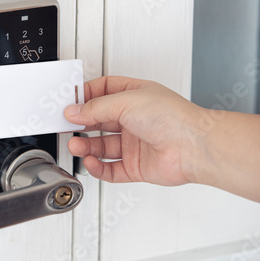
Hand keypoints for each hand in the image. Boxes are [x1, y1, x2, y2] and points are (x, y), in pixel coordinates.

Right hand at [64, 76, 200, 185]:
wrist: (194, 147)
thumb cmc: (173, 118)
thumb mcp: (126, 101)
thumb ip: (96, 108)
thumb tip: (74, 111)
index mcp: (134, 96)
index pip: (103, 92)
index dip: (85, 96)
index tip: (70, 103)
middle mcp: (134, 119)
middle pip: (99, 120)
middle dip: (81, 123)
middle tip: (65, 126)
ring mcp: (134, 143)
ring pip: (102, 146)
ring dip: (86, 146)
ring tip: (76, 145)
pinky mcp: (136, 166)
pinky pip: (110, 168)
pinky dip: (98, 168)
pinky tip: (91, 162)